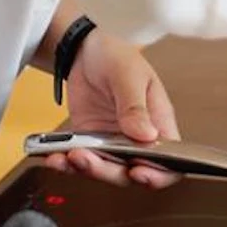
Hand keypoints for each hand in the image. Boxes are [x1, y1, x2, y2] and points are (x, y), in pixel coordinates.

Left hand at [42, 30, 181, 188]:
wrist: (83, 53)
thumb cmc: (115, 57)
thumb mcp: (128, 75)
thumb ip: (136, 106)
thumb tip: (147, 136)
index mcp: (158, 121)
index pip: (169, 158)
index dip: (159, 173)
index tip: (139, 172)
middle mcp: (138, 137)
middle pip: (133, 171)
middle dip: (110, 171)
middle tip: (88, 158)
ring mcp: (113, 142)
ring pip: (105, 170)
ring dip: (86, 168)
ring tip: (69, 155)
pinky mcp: (90, 143)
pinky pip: (80, 161)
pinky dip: (67, 164)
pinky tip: (56, 157)